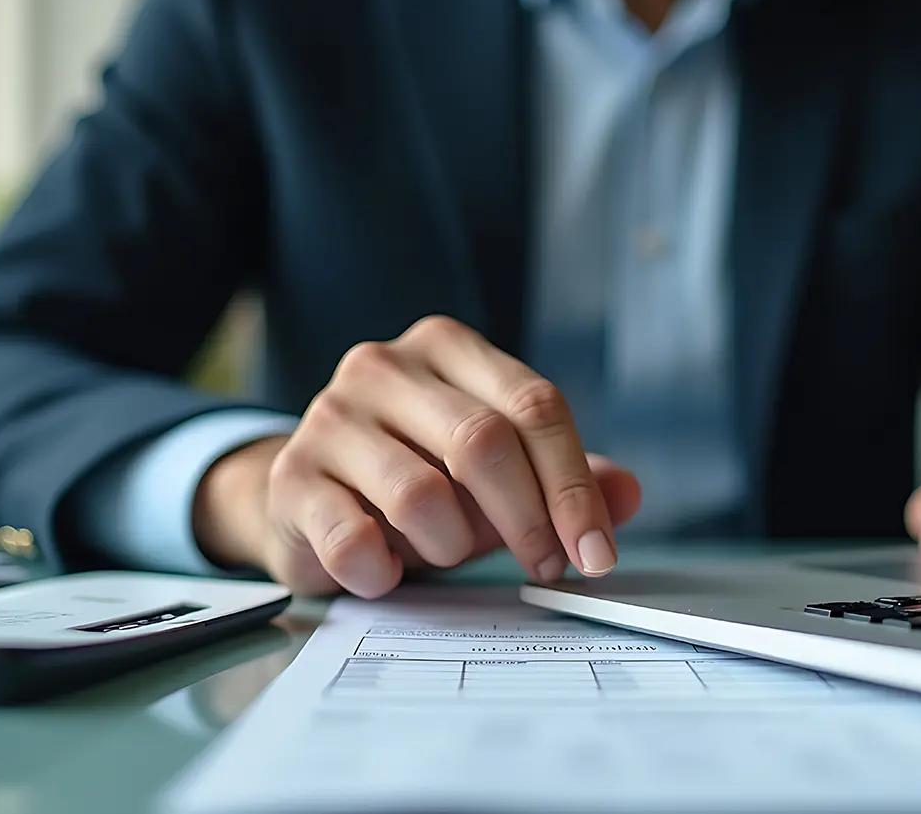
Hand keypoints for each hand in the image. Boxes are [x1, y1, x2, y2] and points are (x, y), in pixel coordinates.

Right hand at [192, 316, 641, 597]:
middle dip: (528, 520)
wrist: (308, 498)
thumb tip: (628, 495)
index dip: (573, 486)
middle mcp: (383, 366)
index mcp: (446, 347)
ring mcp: (329, 416)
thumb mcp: (497, 474)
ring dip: (451, 545)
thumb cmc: (418, 479)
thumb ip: (563, 480)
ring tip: (443, 550)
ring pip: (422, 496)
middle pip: (483, 442)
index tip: (597, 552)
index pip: (534, 405)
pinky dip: (387, 573)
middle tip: (544, 566)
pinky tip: (388, 571)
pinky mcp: (291, 477)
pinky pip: (356, 541)